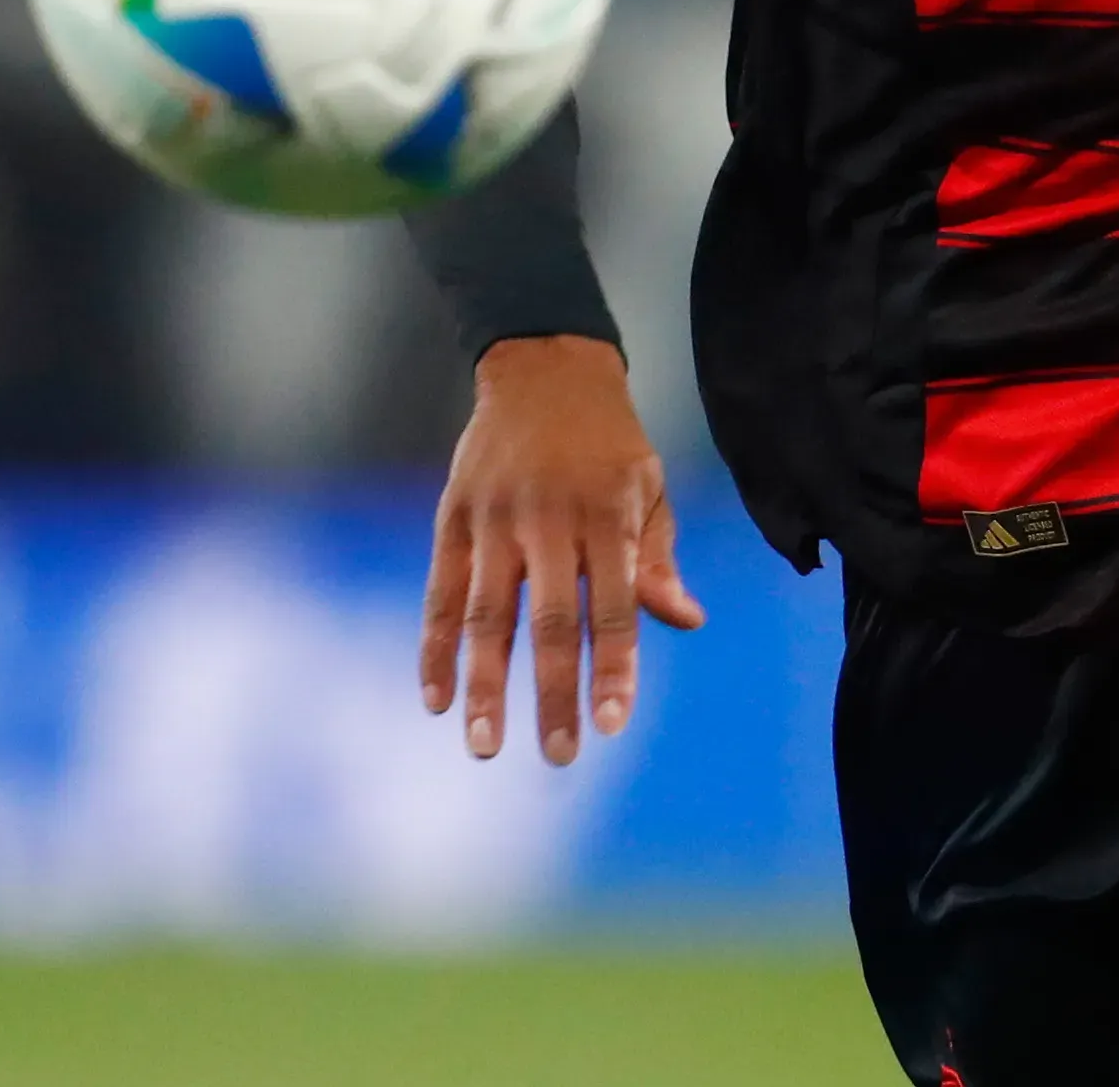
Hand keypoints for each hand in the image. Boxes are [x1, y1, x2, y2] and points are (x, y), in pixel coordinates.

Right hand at [419, 335, 703, 764]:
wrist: (541, 365)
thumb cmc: (607, 439)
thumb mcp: (648, 485)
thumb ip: (656, 558)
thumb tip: (685, 620)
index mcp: (605, 514)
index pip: (612, 605)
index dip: (613, 665)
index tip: (614, 722)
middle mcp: (547, 520)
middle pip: (548, 620)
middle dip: (552, 693)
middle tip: (559, 754)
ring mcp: (493, 520)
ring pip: (485, 615)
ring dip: (484, 685)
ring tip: (484, 745)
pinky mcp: (452, 518)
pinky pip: (439, 593)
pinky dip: (433, 648)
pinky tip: (435, 698)